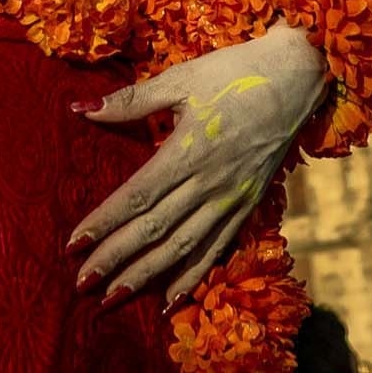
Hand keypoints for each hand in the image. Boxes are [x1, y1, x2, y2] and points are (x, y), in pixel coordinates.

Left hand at [69, 23, 327, 301]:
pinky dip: (192, 276)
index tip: (73, 244)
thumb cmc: (234, 72)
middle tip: (81, 284)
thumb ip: (132, 100)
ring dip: (147, 274)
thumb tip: (80, 109)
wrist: (298, 77)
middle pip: (155, 228)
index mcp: (189, 149)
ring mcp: (231, 198)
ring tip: (112, 297)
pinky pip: (217, 248)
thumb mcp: (181, 78)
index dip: (104, 221)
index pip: (138, 195)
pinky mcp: (248, 205)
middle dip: (116, 258)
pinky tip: (168, 300)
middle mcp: (210, 181)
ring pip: (184, 246)